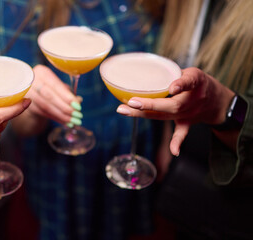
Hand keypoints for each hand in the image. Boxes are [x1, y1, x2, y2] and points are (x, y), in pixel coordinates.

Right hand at [26, 64, 81, 124]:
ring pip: (45, 106)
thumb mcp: (59, 87)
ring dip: (60, 115)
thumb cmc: (51, 89)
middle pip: (49, 96)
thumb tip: (79, 100)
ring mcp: (27, 93)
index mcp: (42, 72)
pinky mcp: (25, 104)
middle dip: (64, 107)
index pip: (56, 85)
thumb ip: (69, 93)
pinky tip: (64, 122)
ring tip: (72, 121)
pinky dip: (55, 118)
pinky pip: (42, 112)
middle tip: (77, 116)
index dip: (67, 96)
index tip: (78, 106)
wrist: (34, 94)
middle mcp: (31, 80)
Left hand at [116, 67, 234, 155]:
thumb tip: (145, 70)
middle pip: (171, 105)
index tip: (172, 88)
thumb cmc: (199, 83)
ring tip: (123, 110)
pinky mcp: (186, 122)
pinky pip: (182, 132)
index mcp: (196, 81)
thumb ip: (172, 72)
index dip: (180, 84)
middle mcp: (192, 99)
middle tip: (131, 101)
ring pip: (166, 115)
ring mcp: (189, 113)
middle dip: (150, 104)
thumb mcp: (191, 72)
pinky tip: (173, 151)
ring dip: (144, 114)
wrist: (218, 102)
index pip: (189, 82)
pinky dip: (177, 142)